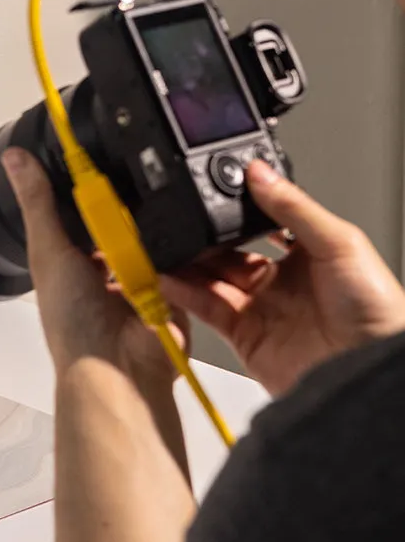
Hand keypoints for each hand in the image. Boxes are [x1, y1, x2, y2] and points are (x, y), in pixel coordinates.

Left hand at [1, 147, 188, 393]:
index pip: (85, 210)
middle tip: (136, 159)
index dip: (92, 184)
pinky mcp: (176, 285)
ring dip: (155, 219)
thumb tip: (14, 157)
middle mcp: (107, 266)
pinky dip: (180, 242)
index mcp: (73, 258)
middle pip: (123, 218)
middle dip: (128, 199)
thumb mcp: (48, 250)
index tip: (100, 144)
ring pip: (154, 231)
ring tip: (158, 192)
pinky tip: (181, 222)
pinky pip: (184, 252)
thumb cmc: (73, 320)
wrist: (119, 366)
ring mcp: (143, 276)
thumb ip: (37, 203)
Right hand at [161, 159, 404, 396]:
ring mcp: (260, 308)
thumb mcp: (339, 242)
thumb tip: (259, 172)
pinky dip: (182, 292)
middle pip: (228, 252)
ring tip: (165, 245)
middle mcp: (280, 280)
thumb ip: (293, 207)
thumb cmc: (376, 311)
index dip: (233, 212)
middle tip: (181, 222)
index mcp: (306, 253)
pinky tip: (168, 276)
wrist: (369, 369)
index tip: (209, 195)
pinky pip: (205, 308)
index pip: (258, 225)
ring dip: (187, 263)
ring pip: (211, 278)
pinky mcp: (243, 335)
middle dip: (203, 238)